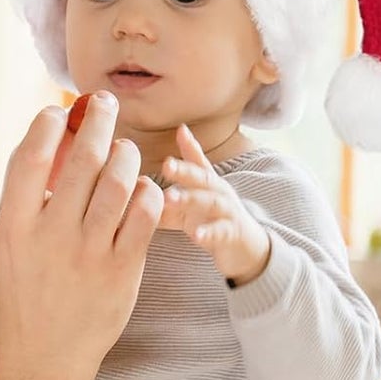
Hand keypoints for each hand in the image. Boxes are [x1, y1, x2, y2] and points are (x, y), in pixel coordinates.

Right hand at [0, 94, 161, 378]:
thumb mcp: (13, 245)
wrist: (43, 356)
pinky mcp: (122, 270)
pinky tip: (142, 188)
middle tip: (106, 103)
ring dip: (126, 153)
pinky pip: (144, 214)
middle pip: (82, 158)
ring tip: (125, 148)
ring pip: (119, 180)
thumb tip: (60, 140)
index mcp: (14, 227)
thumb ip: (31, 198)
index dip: (48, 123)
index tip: (60, 111)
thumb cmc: (26, 293)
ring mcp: (88, 253)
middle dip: (98, 120)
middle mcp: (50, 236)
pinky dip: (147, 191)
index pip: (31, 156)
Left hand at [160, 126, 270, 283]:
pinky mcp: (232, 234)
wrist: (246, 247)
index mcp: (208, 184)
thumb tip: (134, 191)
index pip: (198, 163)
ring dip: (190, 199)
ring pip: (211, 202)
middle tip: (166, 165)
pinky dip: (209, 233)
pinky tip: (196, 235)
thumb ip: (166, 196)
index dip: (190, 146)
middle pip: (203, 178)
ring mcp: (228, 212)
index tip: (180, 132)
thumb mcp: (190, 204)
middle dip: (185, 171)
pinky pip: (221, 232)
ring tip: (170, 198)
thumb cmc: (211, 220)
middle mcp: (219, 193)